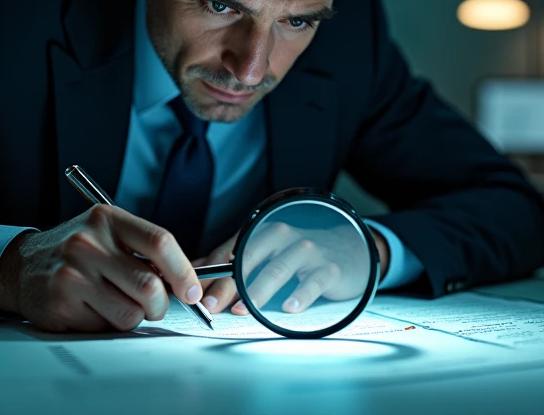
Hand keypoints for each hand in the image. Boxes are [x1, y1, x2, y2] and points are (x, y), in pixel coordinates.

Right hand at [0, 205, 202, 331]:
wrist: (21, 265)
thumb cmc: (76, 252)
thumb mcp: (106, 232)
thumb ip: (142, 249)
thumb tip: (186, 282)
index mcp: (107, 219)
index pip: (159, 242)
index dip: (184, 271)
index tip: (192, 290)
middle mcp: (88, 243)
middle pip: (150, 285)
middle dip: (160, 304)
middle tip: (154, 305)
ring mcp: (72, 274)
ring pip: (131, 313)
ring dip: (133, 317)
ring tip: (117, 304)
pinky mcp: (61, 304)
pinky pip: (105, 327)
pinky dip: (107, 324)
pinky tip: (92, 308)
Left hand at [194, 224, 389, 315]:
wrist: (351, 249)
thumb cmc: (301, 254)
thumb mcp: (267, 252)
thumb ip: (232, 259)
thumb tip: (194, 270)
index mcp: (262, 232)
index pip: (229, 251)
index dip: (209, 272)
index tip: (192, 292)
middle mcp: (283, 237)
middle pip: (248, 260)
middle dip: (226, 284)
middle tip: (210, 305)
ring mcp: (308, 251)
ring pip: (277, 270)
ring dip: (256, 292)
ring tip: (240, 310)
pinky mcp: (330, 268)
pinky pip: (313, 281)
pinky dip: (300, 295)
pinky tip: (289, 308)